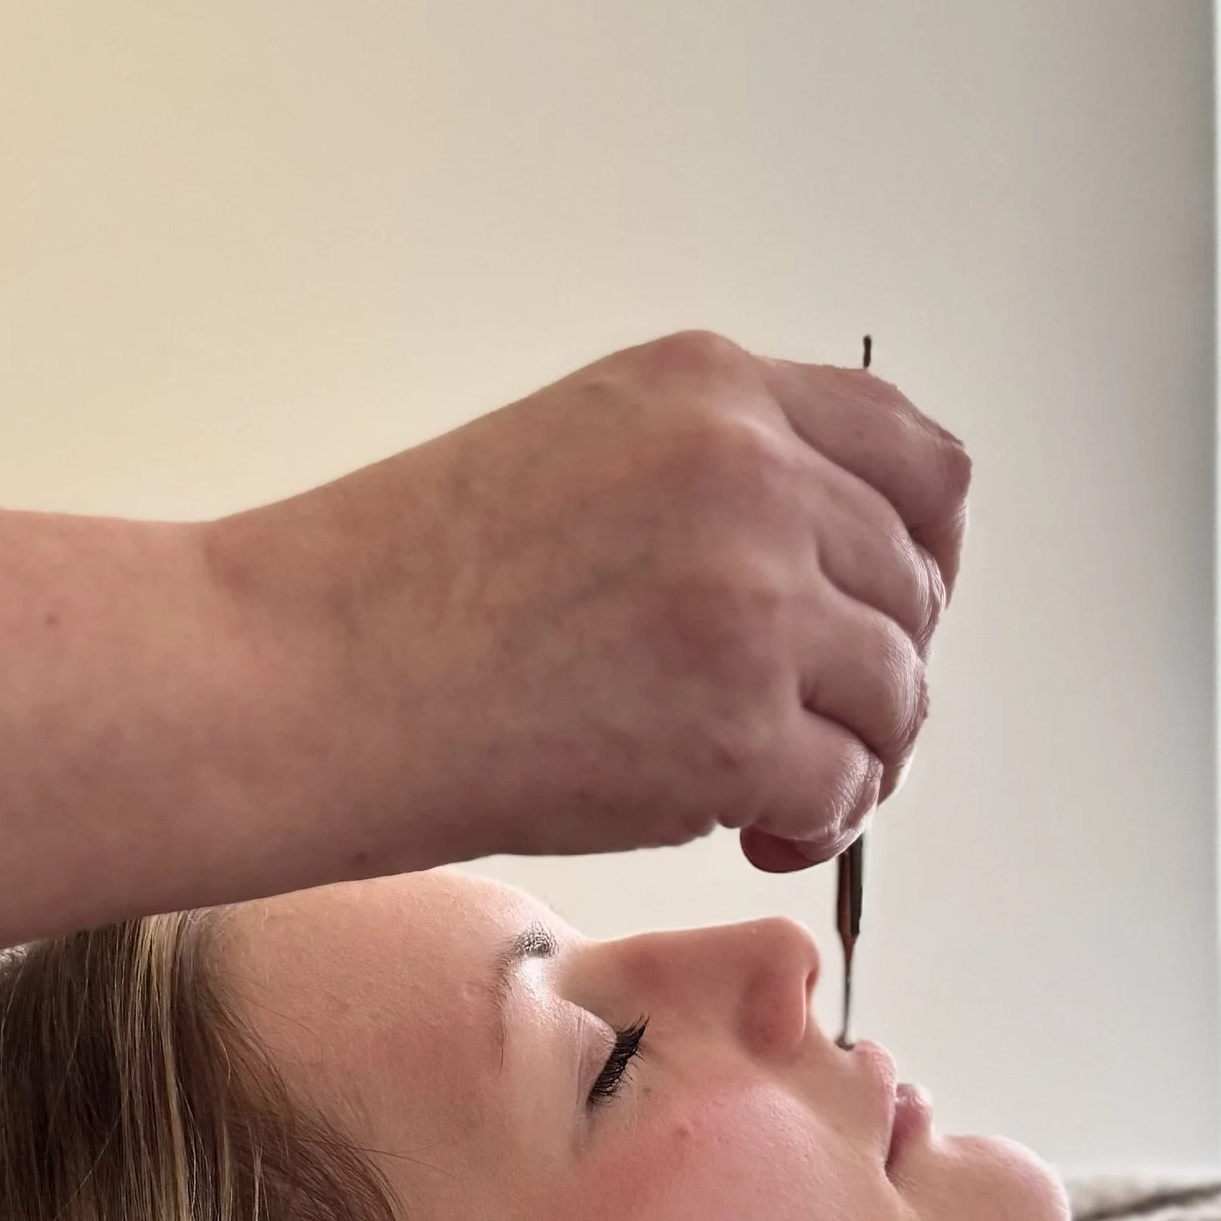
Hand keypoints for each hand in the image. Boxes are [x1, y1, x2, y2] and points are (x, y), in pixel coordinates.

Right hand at [206, 331, 967, 875]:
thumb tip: (842, 574)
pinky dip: (813, 826)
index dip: (926, 550)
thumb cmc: (399, 588)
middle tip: (805, 729)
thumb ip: (717, 474)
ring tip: (761, 790)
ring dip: (852, 758)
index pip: (914, 455)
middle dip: (875, 672)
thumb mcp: (581, 448)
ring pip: (898, 693)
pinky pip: (847, 790)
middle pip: (915, 586)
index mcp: (711, 387)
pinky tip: (746, 833)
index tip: (886, 611)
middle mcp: (749, 473)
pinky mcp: (735, 727)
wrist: (294, 676)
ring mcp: (751, 600)